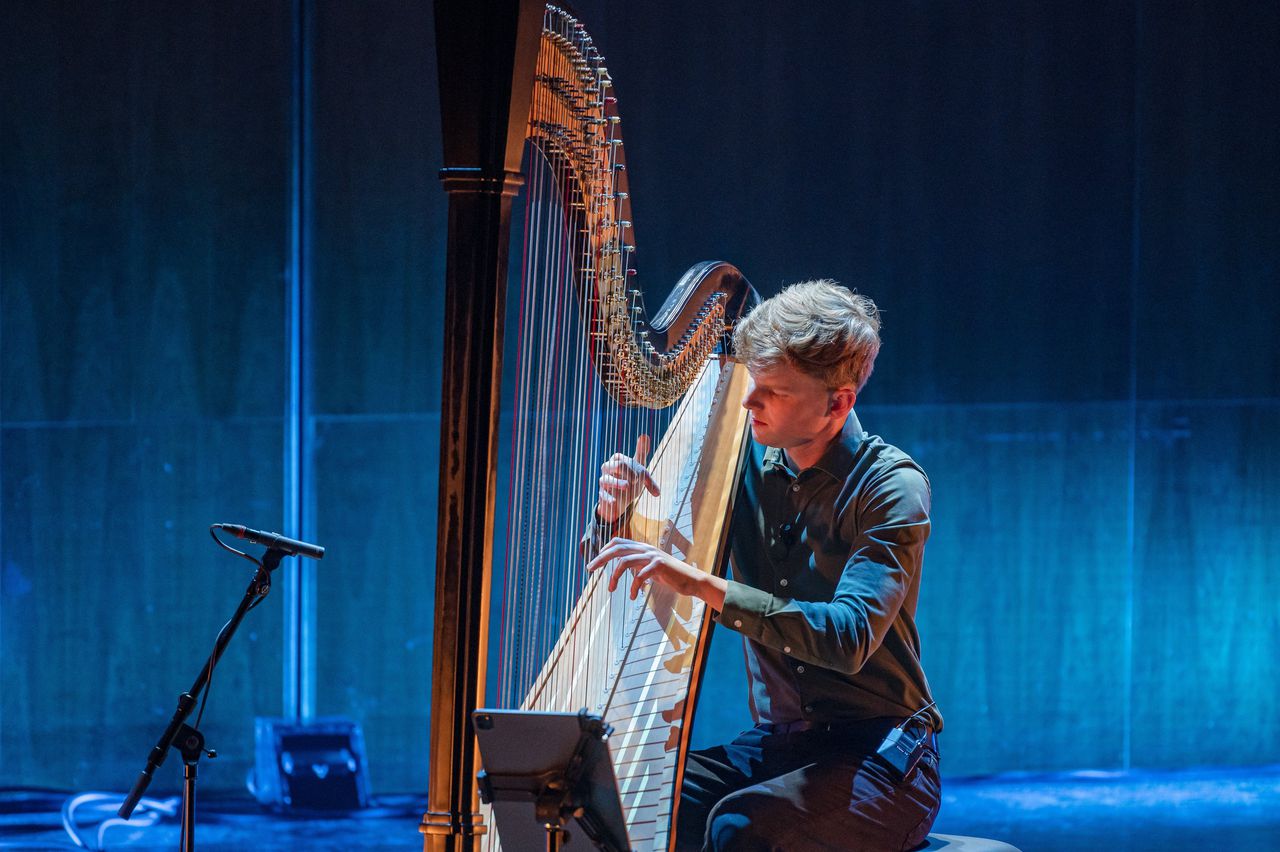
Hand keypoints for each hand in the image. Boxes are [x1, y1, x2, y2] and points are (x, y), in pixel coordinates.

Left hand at [586, 537, 725, 610]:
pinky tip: (633, 597)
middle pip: (617, 548)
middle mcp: (646, 549)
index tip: (595, 561)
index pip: (618, 542)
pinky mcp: (659, 566)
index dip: (604, 549)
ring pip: (624, 561)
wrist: (691, 580)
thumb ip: (638, 565)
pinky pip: (640, 576)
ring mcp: (652, 556)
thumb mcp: (650, 568)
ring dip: (614, 577)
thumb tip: (623, 567)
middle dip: (600, 558)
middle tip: (589, 569)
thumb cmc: (670, 575)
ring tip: (611, 589)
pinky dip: (633, 587)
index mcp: (642, 548)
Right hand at [595, 434, 660, 522]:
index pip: (620, 459)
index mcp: (616, 461)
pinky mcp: (602, 495)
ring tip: (627, 487)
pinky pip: (602, 495)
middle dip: (627, 472)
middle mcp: (607, 469)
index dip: (631, 467)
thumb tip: (645, 435)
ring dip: (618, 484)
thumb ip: (641, 452)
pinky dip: (608, 498)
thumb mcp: (639, 468)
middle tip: (636, 480)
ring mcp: (604, 482)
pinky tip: (614, 501)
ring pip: (606, 480)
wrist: (623, 500)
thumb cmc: (631, 480)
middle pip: (615, 465)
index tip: (639, 476)